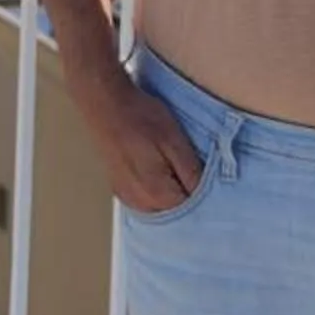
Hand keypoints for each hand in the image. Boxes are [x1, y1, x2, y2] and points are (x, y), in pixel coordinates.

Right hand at [73, 67, 206, 215]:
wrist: (104, 103)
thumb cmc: (140, 118)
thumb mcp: (175, 141)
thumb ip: (193, 173)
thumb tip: (210, 196)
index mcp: (158, 195)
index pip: (194, 212)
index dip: (206, 194)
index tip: (205, 175)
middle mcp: (141, 203)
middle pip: (176, 212)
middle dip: (188, 195)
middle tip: (189, 166)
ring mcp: (128, 197)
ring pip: (162, 207)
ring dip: (172, 193)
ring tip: (172, 164)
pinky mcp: (120, 188)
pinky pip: (147, 200)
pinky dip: (157, 191)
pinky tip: (158, 169)